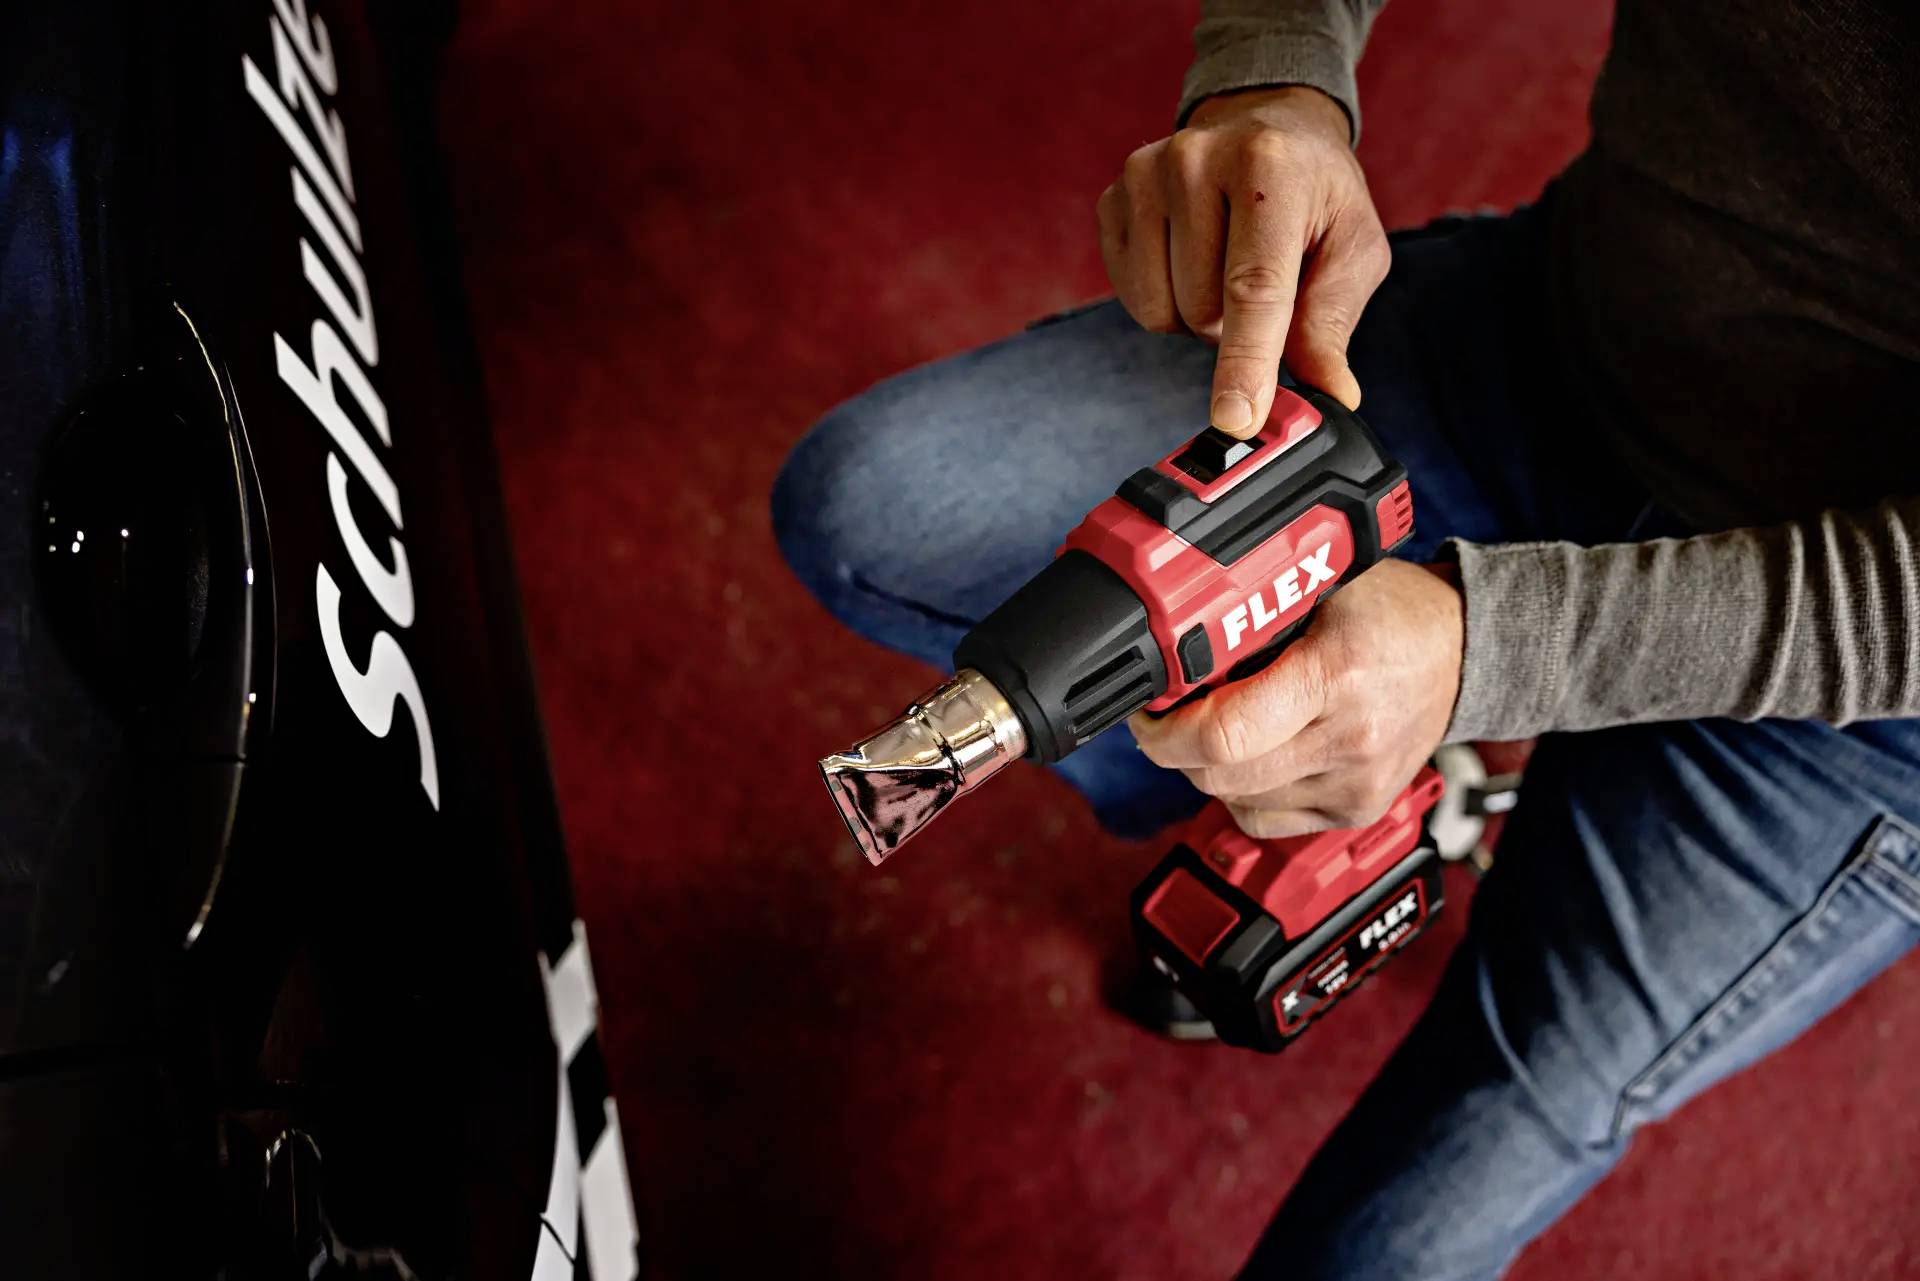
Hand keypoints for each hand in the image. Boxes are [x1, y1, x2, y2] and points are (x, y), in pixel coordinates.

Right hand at [1095, 86, 1390, 434]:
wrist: (1263, 123)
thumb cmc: (1315, 191)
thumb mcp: (1351, 248)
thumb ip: (1333, 323)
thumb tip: (1332, 396)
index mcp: (1268, 168)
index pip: (1252, 288)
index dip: (1245, 362)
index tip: (1236, 420)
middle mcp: (1196, 161)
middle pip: (1203, 311)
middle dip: (1234, 326)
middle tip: (1261, 285)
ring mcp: (1144, 177)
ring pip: (1161, 311)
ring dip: (1197, 316)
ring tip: (1223, 269)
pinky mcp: (1112, 199)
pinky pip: (1132, 297)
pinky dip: (1164, 299)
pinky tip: (1188, 259)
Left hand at [1129, 561, 1462, 837]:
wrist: (1464, 650)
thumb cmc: (1391, 612)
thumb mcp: (1321, 585)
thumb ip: (1252, 615)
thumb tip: (1176, 646)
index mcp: (1335, 676)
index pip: (1225, 734)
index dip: (1167, 731)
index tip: (1149, 710)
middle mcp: (1349, 740)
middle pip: (1221, 776)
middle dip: (1174, 749)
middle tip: (1165, 717)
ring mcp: (1356, 784)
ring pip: (1235, 801)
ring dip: (1206, 770)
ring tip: (1212, 728)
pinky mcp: (1357, 810)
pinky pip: (1265, 820)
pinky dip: (1240, 794)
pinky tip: (1249, 757)